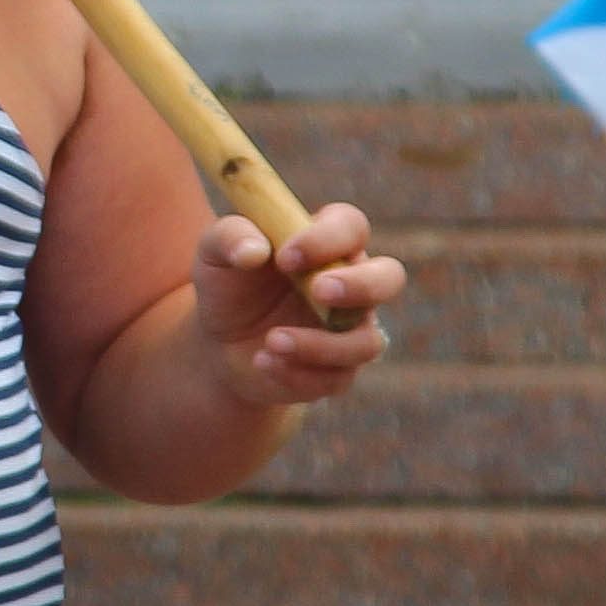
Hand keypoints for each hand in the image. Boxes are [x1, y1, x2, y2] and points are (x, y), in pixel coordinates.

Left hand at [194, 204, 401, 405]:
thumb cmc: (228, 285)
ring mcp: (351, 331)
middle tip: (319, 290)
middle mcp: (352, 284)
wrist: (219, 343)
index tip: (285, 256)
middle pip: (390, 278)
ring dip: (319, 344)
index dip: (326, 239)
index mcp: (329, 242)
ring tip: (271, 340)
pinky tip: (262, 361)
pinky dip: (297, 373)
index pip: (350, 227)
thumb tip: (252, 251)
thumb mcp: (215, 254)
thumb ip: (230, 238)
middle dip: (360, 286)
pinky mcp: (338, 371)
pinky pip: (335, 378)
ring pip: (367, 342)